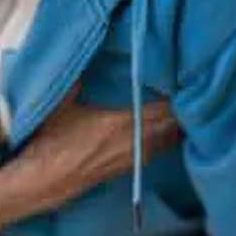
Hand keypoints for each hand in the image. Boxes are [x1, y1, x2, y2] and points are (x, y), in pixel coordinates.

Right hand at [0, 86, 181, 235]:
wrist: (39, 183)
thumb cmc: (47, 143)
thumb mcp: (57, 105)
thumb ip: (72, 80)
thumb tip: (78, 52)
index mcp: (119, 125)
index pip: (162, 111)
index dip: (178, 99)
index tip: (188, 83)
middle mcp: (131, 144)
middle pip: (171, 128)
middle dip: (183, 113)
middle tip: (196, 94)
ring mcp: (128, 160)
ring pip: (165, 143)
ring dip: (177, 128)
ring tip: (188, 112)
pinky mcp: (122, 170)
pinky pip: (154, 153)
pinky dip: (165, 141)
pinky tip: (168, 134)